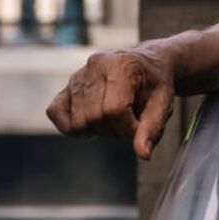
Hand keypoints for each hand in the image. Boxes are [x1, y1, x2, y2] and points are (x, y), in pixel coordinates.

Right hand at [47, 46, 177, 158]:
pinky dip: (70, 126)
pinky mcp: (67, 86)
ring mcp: (78, 75)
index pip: (114, 109)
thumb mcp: (163, 104)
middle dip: (114, 130)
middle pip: (94, 117)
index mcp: (121, 65)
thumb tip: (143, 154)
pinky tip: (91, 123)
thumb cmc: (155, 85)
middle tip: (128, 123)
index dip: (127, 128)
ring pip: (77, 121)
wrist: (147, 65)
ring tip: (114, 118)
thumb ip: (152, 129)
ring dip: (97, 130)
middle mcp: (95, 65)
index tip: (139, 127)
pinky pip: (55, 112)